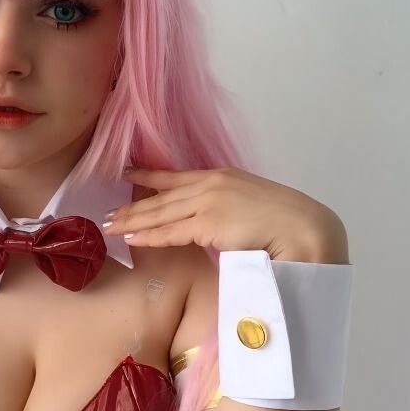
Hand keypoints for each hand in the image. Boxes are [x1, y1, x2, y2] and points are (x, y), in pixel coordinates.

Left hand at [103, 166, 348, 262]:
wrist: (302, 227)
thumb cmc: (284, 221)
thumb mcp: (250, 204)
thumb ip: (227, 207)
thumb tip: (214, 221)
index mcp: (221, 176)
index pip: (177, 175)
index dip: (149, 175)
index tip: (127, 173)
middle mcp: (211, 185)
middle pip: (162, 196)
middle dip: (133, 205)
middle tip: (108, 212)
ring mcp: (208, 203)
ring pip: (161, 213)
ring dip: (133, 221)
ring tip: (110, 226)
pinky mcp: (208, 224)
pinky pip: (171, 232)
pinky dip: (149, 235)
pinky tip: (131, 237)